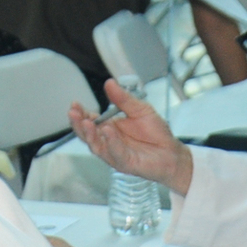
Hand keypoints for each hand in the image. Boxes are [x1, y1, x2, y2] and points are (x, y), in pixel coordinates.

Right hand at [68, 78, 193, 194]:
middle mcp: (108, 142)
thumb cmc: (156, 132)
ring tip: (87, 122)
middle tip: (73, 113)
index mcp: (110, 128)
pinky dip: (111, 143)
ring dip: (89, 135)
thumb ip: (123, 99)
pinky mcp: (126, 163)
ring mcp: (115, 154)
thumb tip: (109, 83)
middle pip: (87, 135)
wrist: (172, 152)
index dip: (81, 114)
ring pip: (96, 146)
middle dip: (78, 124)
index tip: (74, 104)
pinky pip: (115, 153)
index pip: (90, 121)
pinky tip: (108, 131)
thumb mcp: (140, 109)